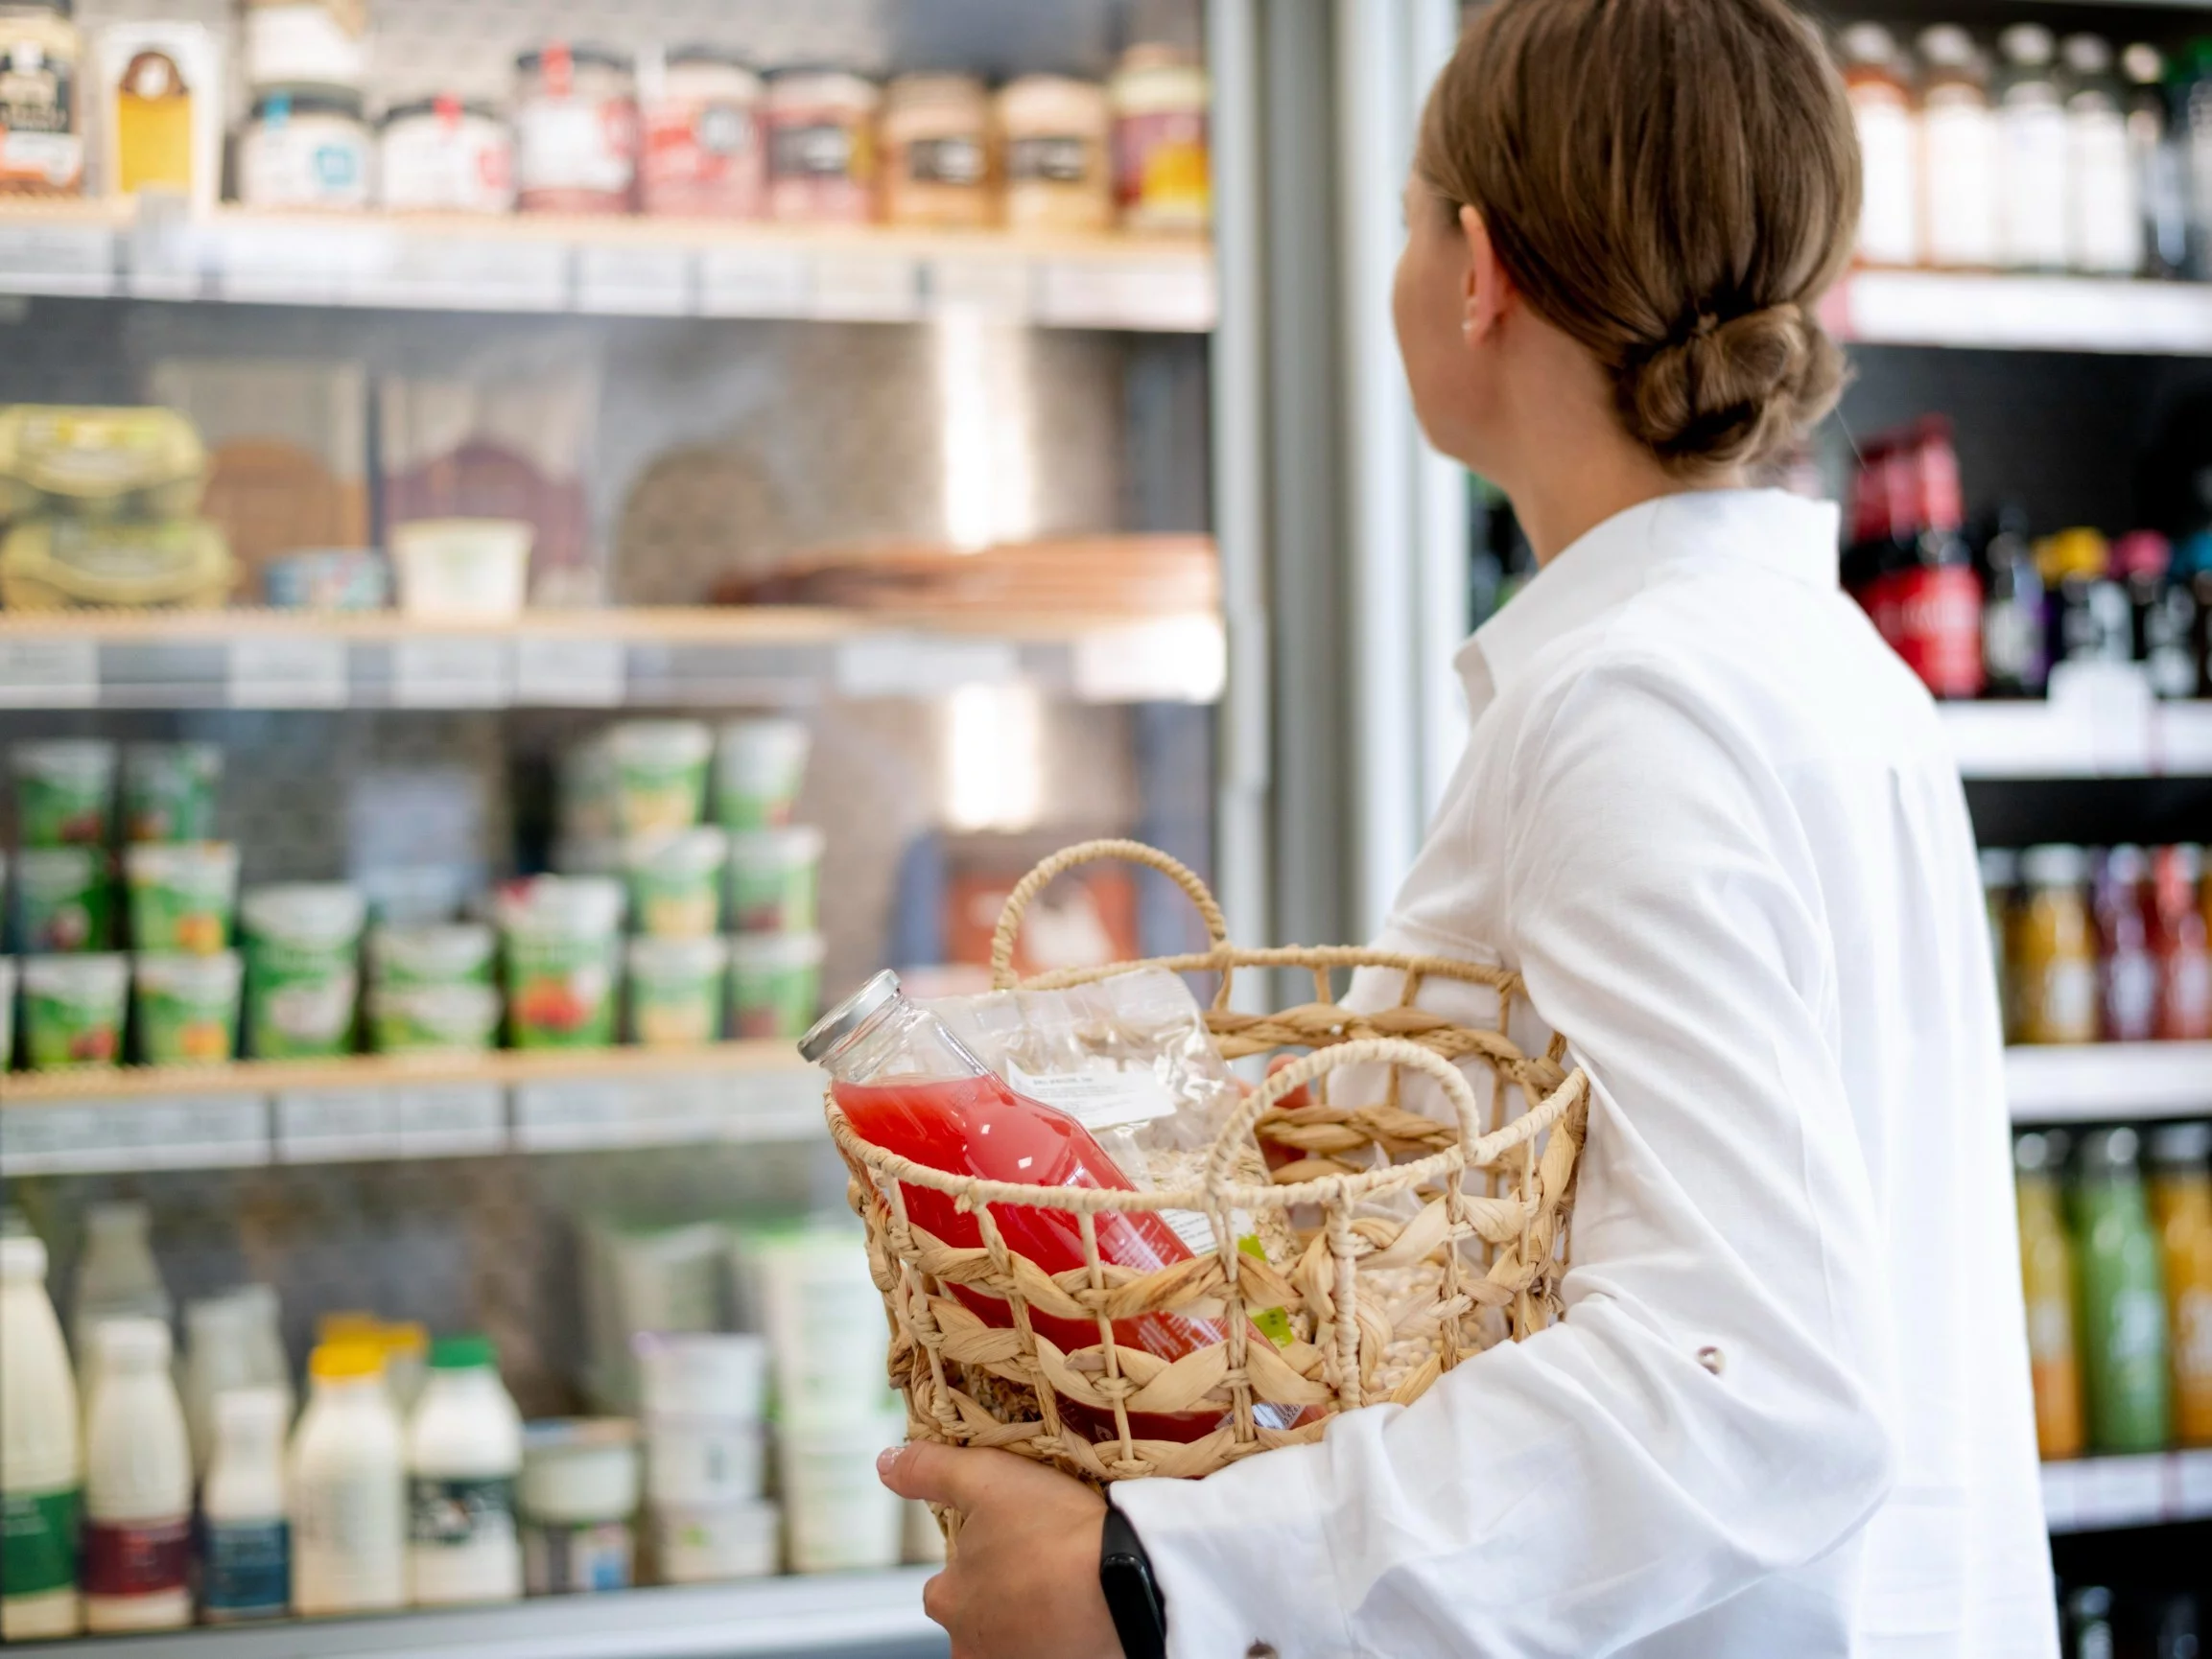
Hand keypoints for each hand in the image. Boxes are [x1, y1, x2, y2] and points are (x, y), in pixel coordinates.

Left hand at [878, 1441, 1123, 1658]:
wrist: (1131, 1581)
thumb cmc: (1054, 1531)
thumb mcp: (986, 1478)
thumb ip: (930, 1470)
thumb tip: (885, 1463)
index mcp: (948, 1601)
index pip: (943, 1587)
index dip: (974, 1560)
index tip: (1010, 1541)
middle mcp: (972, 1648)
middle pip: (977, 1620)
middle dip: (1002, 1598)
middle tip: (1044, 1563)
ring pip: (1014, 1641)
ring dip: (1032, 1618)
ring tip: (1068, 1584)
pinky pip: (1052, 1650)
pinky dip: (1063, 1635)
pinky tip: (1085, 1609)